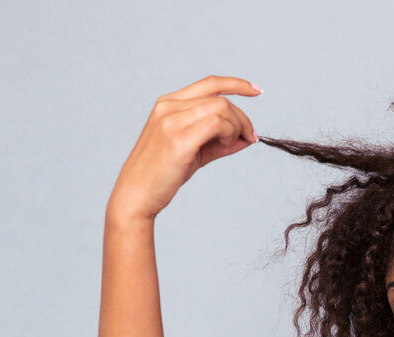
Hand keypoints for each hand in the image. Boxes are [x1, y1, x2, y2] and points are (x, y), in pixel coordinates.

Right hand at [106, 75, 260, 221]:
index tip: (256, 91)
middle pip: (220, 99)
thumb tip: (248, 137)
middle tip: (249, 137)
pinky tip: (227, 146)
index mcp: (168, 103)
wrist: (137, 195)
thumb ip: (220, 141)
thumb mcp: (194, 151)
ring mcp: (172, 121)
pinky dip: (229, 133)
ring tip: (232, 145)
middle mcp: (168, 107)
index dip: (236, 84)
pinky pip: (216, 124)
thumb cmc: (163, 174)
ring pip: (221, 109)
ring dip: (237, 127)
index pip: (209, 83)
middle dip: (242, 118)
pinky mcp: (178, 139)